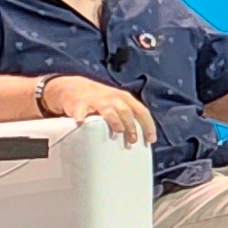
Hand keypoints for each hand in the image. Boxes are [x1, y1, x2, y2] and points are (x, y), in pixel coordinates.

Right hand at [29, 73, 153, 145]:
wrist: (76, 87)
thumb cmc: (101, 100)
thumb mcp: (118, 103)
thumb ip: (129, 115)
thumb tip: (143, 137)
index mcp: (125, 98)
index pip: (141, 111)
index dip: (148, 125)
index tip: (151, 140)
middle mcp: (113, 98)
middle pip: (126, 111)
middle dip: (131, 126)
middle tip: (133, 140)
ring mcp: (97, 100)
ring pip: (109, 110)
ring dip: (115, 121)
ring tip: (118, 131)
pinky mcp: (80, 104)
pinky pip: (81, 111)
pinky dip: (81, 116)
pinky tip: (81, 123)